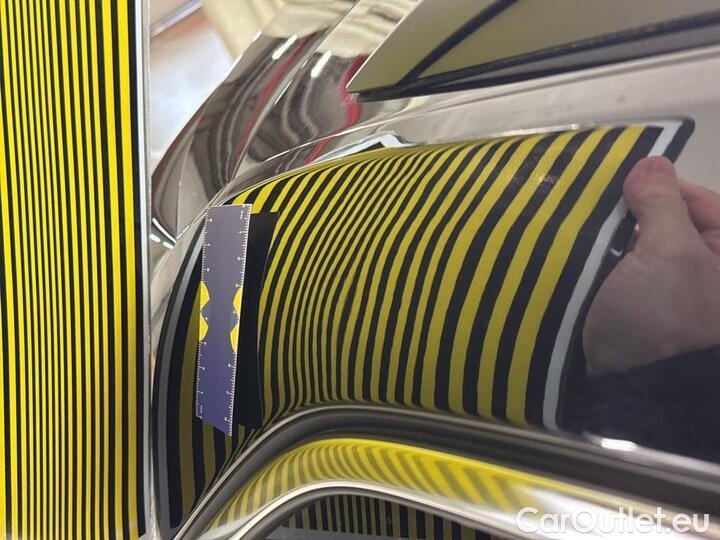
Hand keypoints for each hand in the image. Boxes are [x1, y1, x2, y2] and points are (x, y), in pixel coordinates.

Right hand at [583, 156, 719, 375]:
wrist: (631, 390)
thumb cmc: (663, 318)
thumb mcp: (669, 252)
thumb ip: (662, 202)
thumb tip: (653, 160)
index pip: (703, 203)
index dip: (666, 186)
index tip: (625, 180)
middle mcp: (703, 272)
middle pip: (671, 222)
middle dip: (636, 210)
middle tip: (600, 200)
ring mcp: (670, 291)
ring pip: (642, 244)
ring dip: (616, 234)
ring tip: (583, 221)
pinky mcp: (639, 306)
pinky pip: (623, 268)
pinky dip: (605, 257)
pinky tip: (581, 249)